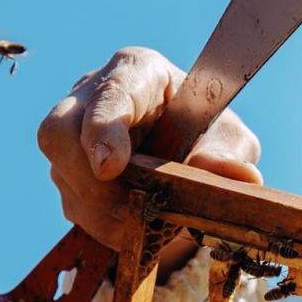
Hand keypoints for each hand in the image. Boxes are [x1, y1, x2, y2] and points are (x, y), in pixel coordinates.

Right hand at [37, 46, 262, 254]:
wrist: (193, 152)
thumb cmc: (208, 132)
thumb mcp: (229, 139)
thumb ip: (229, 155)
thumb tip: (241, 176)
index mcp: (138, 72)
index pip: (109, 92)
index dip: (102, 129)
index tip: (111, 167)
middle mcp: (93, 95)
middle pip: (60, 131)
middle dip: (89, 179)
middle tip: (127, 209)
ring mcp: (74, 133)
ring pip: (62, 172)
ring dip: (99, 209)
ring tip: (140, 226)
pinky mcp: (69, 170)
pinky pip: (71, 200)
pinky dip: (100, 222)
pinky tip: (131, 229)